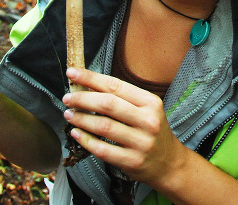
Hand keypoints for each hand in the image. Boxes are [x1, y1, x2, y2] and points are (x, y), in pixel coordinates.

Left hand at [61, 67, 188, 186]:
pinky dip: (85, 140)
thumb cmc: (152, 131)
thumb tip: (88, 85)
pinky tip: (76, 133)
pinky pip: (103, 149)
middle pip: (108, 104)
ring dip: (81, 119)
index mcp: (150, 102)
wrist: (169, 164)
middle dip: (82, 99)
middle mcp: (148, 121)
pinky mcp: (132, 161)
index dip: (91, 78)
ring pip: (103, 126)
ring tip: (69, 114)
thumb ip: (122, 98)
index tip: (72, 73)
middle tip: (67, 98)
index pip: (115, 85)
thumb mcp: (146, 109)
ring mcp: (141, 142)